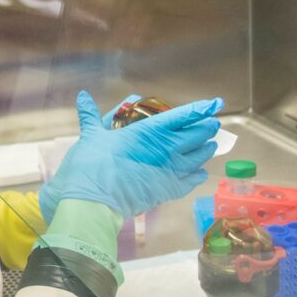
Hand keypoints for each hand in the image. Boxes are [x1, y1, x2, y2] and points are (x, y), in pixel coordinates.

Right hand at [40, 91, 221, 222]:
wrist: (93, 200)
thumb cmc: (91, 164)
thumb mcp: (91, 135)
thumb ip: (91, 116)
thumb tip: (82, 97)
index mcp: (149, 130)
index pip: (183, 115)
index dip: (201, 108)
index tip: (214, 104)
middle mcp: (166, 148)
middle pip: (196, 135)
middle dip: (206, 128)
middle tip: (211, 124)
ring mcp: (170, 171)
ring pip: (199, 157)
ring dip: (206, 149)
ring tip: (210, 145)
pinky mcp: (169, 191)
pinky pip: (192, 181)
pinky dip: (198, 175)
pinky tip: (200, 173)